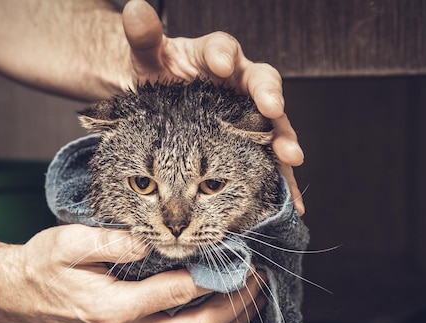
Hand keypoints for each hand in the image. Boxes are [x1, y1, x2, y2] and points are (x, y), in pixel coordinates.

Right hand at [10, 224, 265, 322]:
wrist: (22, 297)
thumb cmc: (46, 265)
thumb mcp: (71, 241)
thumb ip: (114, 239)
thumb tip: (154, 239)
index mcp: (114, 307)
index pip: (180, 292)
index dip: (216, 277)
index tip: (240, 260)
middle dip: (236, 306)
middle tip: (258, 282)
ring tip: (253, 303)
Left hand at [122, 0, 304, 213]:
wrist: (159, 101)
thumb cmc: (158, 74)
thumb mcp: (148, 56)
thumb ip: (144, 37)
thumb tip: (134, 10)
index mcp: (215, 57)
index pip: (224, 48)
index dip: (224, 55)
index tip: (221, 64)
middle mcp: (239, 84)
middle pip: (263, 84)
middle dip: (270, 98)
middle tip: (272, 111)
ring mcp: (248, 115)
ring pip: (274, 124)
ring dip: (284, 140)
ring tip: (291, 157)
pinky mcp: (249, 143)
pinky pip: (269, 160)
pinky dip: (280, 179)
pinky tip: (290, 200)